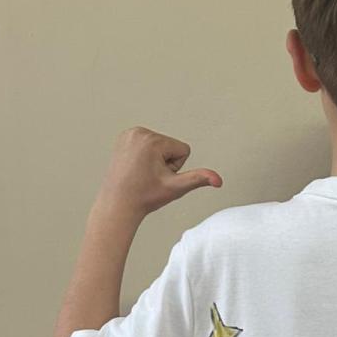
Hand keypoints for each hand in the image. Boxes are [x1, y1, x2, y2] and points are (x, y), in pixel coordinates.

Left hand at [100, 126, 222, 217]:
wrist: (118, 203)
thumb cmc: (143, 197)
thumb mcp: (176, 188)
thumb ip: (199, 179)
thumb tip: (218, 180)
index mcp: (152, 141)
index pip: (183, 150)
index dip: (176, 167)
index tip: (159, 176)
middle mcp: (139, 133)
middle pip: (171, 146)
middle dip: (165, 163)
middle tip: (150, 176)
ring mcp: (129, 134)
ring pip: (160, 146)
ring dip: (156, 161)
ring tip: (142, 173)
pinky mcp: (124, 138)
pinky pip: (147, 145)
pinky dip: (145, 157)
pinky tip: (136, 168)